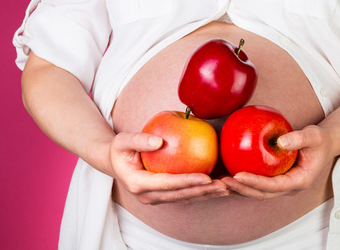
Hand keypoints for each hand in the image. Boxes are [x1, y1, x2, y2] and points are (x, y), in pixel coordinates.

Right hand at [109, 132, 228, 204]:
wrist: (114, 162)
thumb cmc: (119, 149)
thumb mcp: (122, 141)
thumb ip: (138, 140)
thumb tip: (158, 141)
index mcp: (138, 184)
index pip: (167, 184)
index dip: (187, 181)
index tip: (206, 177)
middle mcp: (147, 196)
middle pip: (180, 195)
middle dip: (202, 192)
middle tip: (223, 186)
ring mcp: (155, 198)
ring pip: (184, 199)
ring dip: (205, 195)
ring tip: (225, 189)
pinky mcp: (162, 197)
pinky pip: (183, 196)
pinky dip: (200, 192)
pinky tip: (215, 187)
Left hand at [221, 125, 335, 199]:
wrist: (324, 145)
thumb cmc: (320, 141)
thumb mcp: (314, 136)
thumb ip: (299, 138)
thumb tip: (281, 141)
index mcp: (300, 181)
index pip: (274, 186)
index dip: (256, 182)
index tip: (239, 175)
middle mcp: (289, 188)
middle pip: (262, 194)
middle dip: (242, 189)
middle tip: (224, 181)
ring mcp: (282, 186)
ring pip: (257, 192)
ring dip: (239, 189)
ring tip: (220, 182)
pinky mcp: (275, 181)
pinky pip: (257, 184)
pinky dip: (243, 182)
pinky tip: (228, 174)